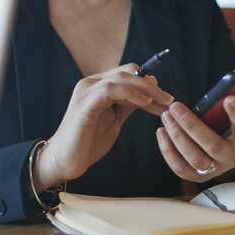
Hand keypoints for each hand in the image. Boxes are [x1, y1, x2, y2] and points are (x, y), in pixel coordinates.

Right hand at [34, 63, 173, 189]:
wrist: (65, 161)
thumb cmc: (88, 142)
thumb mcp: (114, 119)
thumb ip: (128, 104)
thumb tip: (149, 92)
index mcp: (98, 86)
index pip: (127, 73)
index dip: (148, 82)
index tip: (166, 97)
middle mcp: (91, 84)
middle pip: (127, 72)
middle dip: (151, 85)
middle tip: (169, 100)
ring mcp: (86, 92)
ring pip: (120, 78)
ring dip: (145, 88)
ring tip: (161, 102)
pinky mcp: (84, 104)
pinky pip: (110, 90)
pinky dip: (130, 94)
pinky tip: (145, 103)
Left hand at [156, 91, 234, 181]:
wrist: (230, 157)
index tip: (228, 98)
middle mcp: (231, 158)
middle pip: (212, 145)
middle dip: (192, 125)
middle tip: (176, 106)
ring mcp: (214, 169)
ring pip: (194, 157)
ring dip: (177, 136)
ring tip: (167, 115)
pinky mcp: (197, 176)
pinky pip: (180, 167)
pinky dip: (168, 150)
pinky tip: (162, 131)